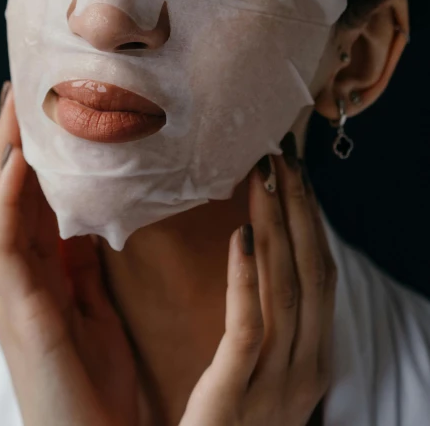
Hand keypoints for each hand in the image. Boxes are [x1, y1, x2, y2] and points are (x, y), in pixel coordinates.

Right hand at [0, 83, 139, 425]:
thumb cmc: (96, 386)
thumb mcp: (94, 308)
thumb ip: (84, 262)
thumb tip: (92, 214)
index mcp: (39, 275)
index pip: (31, 200)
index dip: (35, 154)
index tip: (46, 107)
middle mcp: (18, 278)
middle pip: (10, 196)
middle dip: (14, 141)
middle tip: (21, 88)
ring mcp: (12, 293)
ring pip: (0, 209)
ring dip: (6, 156)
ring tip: (14, 106)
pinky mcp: (18, 311)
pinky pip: (5, 246)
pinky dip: (7, 200)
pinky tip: (17, 163)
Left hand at [179, 135, 336, 425]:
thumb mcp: (263, 373)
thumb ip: (267, 323)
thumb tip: (260, 258)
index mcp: (312, 360)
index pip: (320, 276)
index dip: (312, 222)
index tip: (297, 176)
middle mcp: (304, 369)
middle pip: (310, 272)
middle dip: (299, 211)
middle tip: (282, 158)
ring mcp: (275, 384)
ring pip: (285, 290)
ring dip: (276, 227)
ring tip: (263, 179)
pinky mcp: (234, 395)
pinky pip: (248, 327)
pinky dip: (247, 278)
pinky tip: (240, 236)